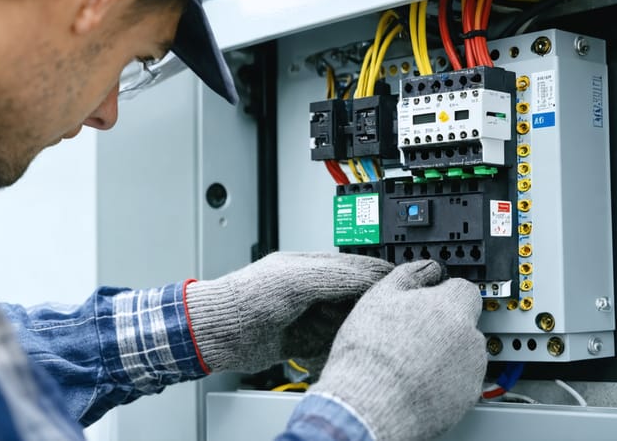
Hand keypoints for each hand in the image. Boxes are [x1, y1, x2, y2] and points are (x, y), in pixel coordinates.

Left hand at [185, 252, 393, 372]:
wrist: (218, 332)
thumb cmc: (247, 298)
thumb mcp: (299, 281)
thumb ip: (338, 276)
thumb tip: (374, 274)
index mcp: (310, 265)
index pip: (356, 267)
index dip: (377, 276)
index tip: (398, 285)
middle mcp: (310, 289)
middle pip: (352, 297)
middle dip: (364, 308)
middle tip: (378, 317)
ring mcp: (305, 315)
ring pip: (342, 322)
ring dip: (348, 330)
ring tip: (355, 335)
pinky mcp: (299, 340)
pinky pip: (327, 345)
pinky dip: (332, 349)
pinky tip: (332, 350)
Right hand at [308, 261, 485, 440]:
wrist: (369, 403)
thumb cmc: (370, 352)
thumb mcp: (380, 297)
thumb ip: (409, 275)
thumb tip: (425, 267)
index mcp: (450, 307)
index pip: (464, 288)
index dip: (443, 293)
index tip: (429, 300)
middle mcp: (469, 337)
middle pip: (464, 322)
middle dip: (443, 325)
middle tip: (412, 333)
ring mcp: (471, 370)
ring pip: (464, 352)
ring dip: (445, 353)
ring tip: (410, 361)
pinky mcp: (466, 398)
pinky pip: (460, 380)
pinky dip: (445, 380)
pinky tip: (417, 380)